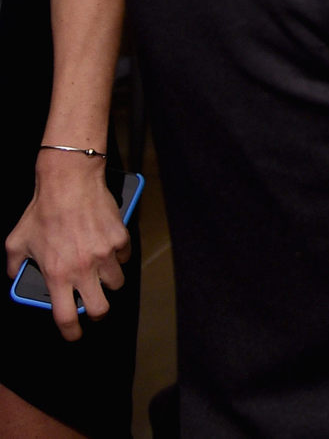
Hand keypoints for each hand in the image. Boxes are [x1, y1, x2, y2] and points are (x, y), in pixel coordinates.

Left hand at [4, 150, 129, 341]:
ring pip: (116, 283)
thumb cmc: (42, 211)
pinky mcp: (120, 238)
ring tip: (98, 269)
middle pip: (100, 308)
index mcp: (57, 275)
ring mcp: (105, 254)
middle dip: (97, 311)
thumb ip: (15, 265)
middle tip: (93, 303)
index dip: (71, 332)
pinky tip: (106, 245)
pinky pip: (123, 256)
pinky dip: (117, 255)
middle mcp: (83, 269)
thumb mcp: (17, 242)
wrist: (69, 183)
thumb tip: (17, 276)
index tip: (73, 334)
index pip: (66, 317)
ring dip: (108, 280)